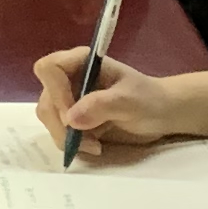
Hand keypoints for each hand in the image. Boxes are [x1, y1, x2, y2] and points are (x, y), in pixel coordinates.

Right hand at [31, 49, 207, 153]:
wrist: (161, 114)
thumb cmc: (149, 99)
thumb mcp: (130, 100)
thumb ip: (101, 105)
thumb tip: (70, 119)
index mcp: (81, 62)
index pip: (49, 69)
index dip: (55, 92)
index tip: (73, 115)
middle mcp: (70, 78)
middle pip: (46, 98)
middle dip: (60, 123)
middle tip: (85, 139)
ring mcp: (69, 98)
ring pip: (48, 117)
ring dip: (66, 136)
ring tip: (93, 145)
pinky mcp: (73, 118)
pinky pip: (58, 131)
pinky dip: (72, 143)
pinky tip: (94, 146)